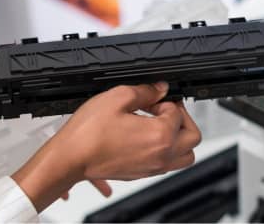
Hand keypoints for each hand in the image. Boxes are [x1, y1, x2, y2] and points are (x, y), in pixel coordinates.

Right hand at [12, 82, 201, 211]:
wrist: (71, 158)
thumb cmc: (90, 132)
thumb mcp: (118, 97)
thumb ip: (145, 90)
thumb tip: (160, 88)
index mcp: (161, 136)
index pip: (179, 113)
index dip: (166, 100)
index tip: (153, 97)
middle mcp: (161, 156)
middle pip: (193, 138)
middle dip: (182, 119)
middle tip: (164, 110)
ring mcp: (153, 168)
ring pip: (185, 157)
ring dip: (179, 139)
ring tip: (161, 126)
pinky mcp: (142, 174)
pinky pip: (167, 164)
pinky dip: (166, 151)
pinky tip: (147, 138)